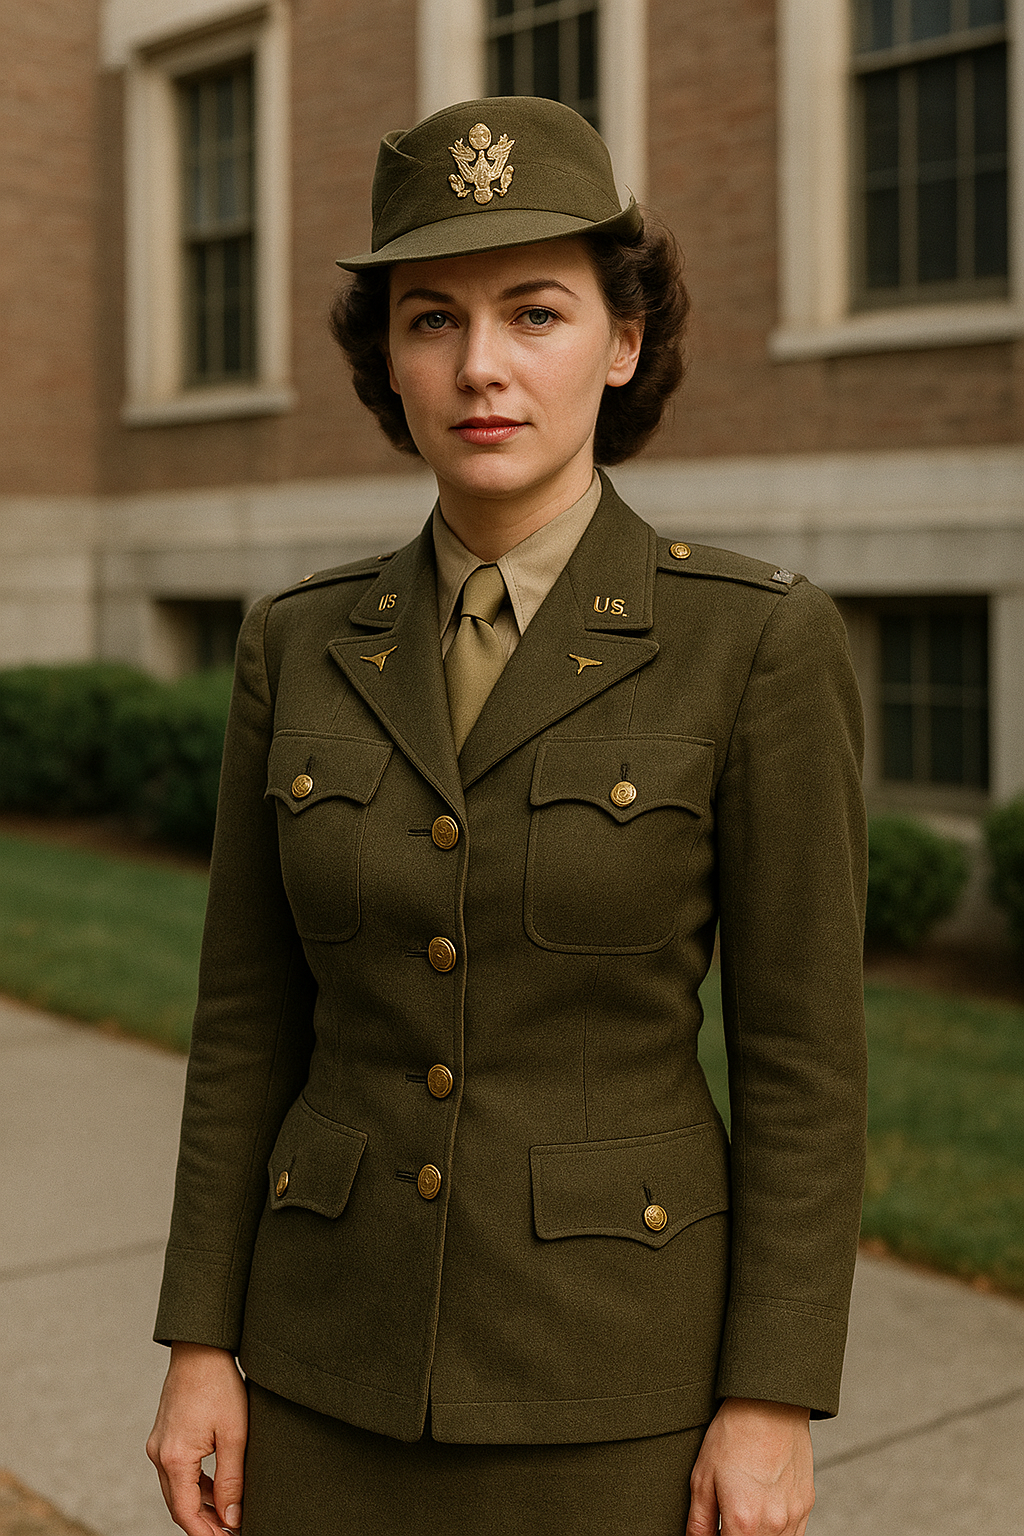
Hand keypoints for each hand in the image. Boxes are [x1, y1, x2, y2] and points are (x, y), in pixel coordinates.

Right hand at [147, 1342, 247, 1535]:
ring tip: (227, 1516)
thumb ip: (232, 1480)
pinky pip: (176, 1471)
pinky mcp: (164, 1435)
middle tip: (229, 1533)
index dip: (205, 1533)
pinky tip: (216, 1489)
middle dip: (203, 1524)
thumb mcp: (234, 1435)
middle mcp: (159, 1454)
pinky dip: (195, 1484)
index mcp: (174, 1458)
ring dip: (200, 1505)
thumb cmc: (219, 1386)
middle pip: (178, 1505)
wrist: (200, 1348)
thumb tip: (231, 1518)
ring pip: (177, 1489)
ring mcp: (159, 1444)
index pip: (186, 1513)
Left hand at [686, 1397, 813, 1535]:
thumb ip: (699, 1522)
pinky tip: (763, 1510)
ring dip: (757, 1535)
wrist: (769, 1404)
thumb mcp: (703, 1477)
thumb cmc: (733, 1435)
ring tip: (745, 1511)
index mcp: (744, 1522)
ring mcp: (793, 1516)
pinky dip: (776, 1531)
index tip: (715, 1530)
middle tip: (726, 1519)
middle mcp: (773, 1525)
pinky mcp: (806, 1505)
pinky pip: (792, 1535)